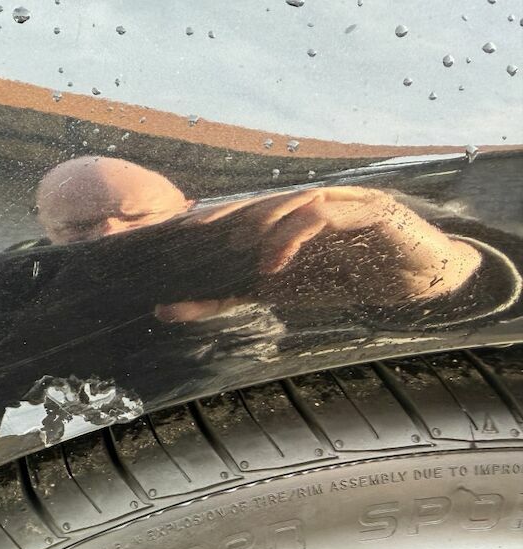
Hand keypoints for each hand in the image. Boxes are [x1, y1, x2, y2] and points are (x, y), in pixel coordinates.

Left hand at [190, 186, 480, 299]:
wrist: (421, 280)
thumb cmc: (348, 280)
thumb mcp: (278, 292)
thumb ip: (227, 296)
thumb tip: (166, 309)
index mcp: (287, 216)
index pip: (241, 212)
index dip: (208, 219)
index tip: (175, 234)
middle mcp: (310, 202)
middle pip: (259, 201)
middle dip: (224, 215)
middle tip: (192, 232)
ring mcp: (340, 201)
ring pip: (290, 201)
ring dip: (260, 222)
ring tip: (233, 248)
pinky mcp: (368, 208)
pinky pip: (323, 214)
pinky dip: (294, 236)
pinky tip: (273, 263)